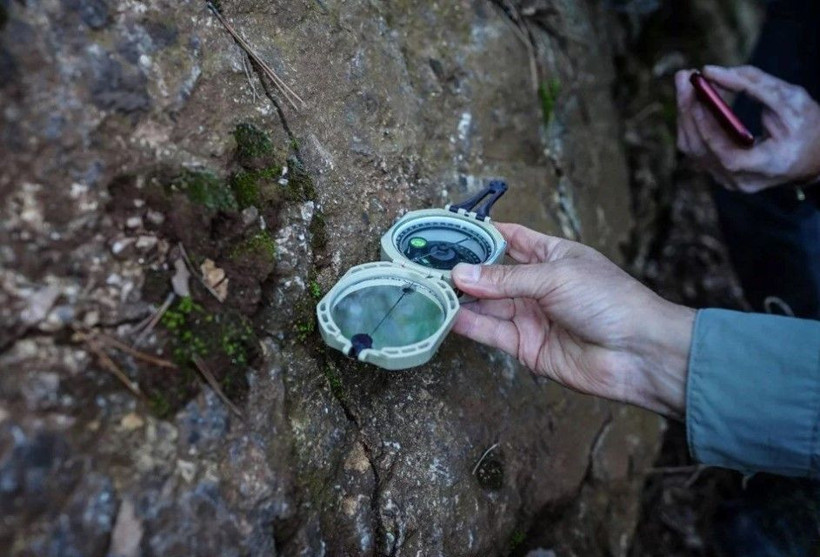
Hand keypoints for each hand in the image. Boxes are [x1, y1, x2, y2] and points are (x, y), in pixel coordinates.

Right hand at [452, 223, 694, 418]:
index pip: (510, 238)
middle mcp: (538, 285)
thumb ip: (505, 279)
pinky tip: (447, 315)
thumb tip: (461, 273)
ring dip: (460, 298)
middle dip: (462, 269)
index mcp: (552, 256)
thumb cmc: (610, 302)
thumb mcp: (555, 277)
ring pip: (486, 304)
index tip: (448, 229)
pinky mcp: (526, 347)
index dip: (481, 233)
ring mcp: (531, 317)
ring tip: (428, 289)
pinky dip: (469, 324)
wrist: (639, 354)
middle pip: (491, 274)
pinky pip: (491, 333)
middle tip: (426, 264)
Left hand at [676, 65, 819, 191]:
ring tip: (686, 82)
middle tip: (684, 77)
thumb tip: (710, 71)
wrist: (813, 154)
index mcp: (769, 166)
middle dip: (689, 112)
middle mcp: (744, 180)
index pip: (729, 158)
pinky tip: (695, 99)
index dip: (710, 132)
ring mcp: (730, 180)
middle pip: (702, 152)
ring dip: (686, 114)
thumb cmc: (806, 124)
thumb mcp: (789, 99)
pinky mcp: (720, 173)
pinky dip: (693, 123)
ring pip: (694, 151)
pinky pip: (697, 149)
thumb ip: (752, 83)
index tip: (697, 103)